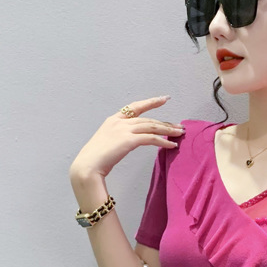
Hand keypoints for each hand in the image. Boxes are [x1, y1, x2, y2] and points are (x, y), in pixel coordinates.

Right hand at [69, 95, 183, 180]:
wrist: (87, 166)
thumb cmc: (95, 160)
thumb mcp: (106, 143)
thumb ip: (118, 139)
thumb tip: (128, 142)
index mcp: (113, 120)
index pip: (135, 107)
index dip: (151, 102)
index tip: (163, 99)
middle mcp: (119, 122)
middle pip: (148, 119)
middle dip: (165, 123)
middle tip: (179, 126)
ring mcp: (123, 130)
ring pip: (152, 127)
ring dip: (168, 130)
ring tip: (180, 134)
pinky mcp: (128, 140)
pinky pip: (151, 139)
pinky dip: (163, 141)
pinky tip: (172, 145)